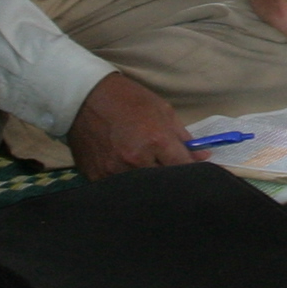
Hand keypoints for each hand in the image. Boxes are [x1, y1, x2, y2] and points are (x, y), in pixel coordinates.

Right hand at [65, 71, 193, 178]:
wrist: (83, 97)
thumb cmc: (127, 100)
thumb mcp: (161, 110)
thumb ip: (183, 137)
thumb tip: (202, 157)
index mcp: (155, 140)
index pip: (183, 168)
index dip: (192, 171)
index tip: (195, 172)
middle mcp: (135, 159)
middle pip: (164, 184)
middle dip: (171, 180)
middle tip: (169, 172)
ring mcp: (114, 171)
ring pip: (142, 190)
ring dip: (148, 185)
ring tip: (146, 171)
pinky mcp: (96, 177)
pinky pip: (118, 189)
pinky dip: (125, 184)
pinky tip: (126, 173)